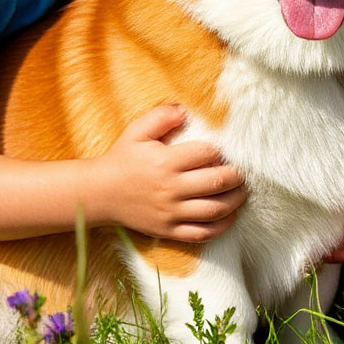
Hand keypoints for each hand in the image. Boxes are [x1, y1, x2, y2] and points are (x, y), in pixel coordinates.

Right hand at [96, 104, 246, 242]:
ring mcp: (171, 213)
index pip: (206, 153)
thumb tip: (185, 109)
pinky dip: (221, 226)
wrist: (100, 193)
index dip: (221, 150)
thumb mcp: (137, 131)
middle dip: (236, 175)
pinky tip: (230, 215)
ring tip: (242, 191)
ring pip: (214, 209)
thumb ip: (161, 116)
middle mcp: (171, 188)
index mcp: (166, 162)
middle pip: (216, 181)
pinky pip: (202, 233)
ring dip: (235, 200)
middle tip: (243, 171)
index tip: (227, 150)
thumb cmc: (122, 159)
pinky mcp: (169, 231)